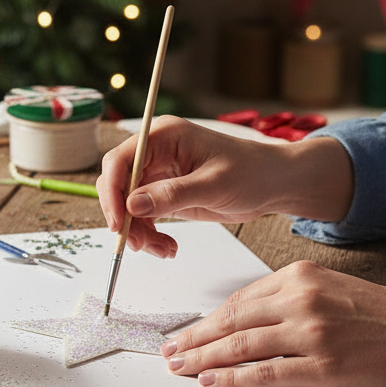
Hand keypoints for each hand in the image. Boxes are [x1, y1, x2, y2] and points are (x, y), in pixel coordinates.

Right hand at [96, 117, 353, 258]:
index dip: (111, 191)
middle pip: (118, 185)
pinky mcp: (164, 194)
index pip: (120, 161)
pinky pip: (143, 217)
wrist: (274, 184)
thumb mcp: (214, 184)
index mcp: (163, 136)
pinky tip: (168, 247)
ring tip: (163, 250)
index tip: (118, 222)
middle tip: (136, 244)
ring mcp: (158, 174)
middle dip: (124, 218)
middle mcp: (155, 153)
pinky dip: (150, 235)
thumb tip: (132, 204)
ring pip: (128, 206)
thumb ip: (172, 194)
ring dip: (139, 232)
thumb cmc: (252, 172)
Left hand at [163, 260, 385, 386]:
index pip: (237, 302)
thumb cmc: (377, 313)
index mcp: (298, 277)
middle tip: (168, 353)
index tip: (182, 332)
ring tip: (181, 369)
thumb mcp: (326, 287)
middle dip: (193, 339)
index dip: (205, 320)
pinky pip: (265, 373)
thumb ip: (282, 298)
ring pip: (240, 346)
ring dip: (203, 359)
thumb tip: (236, 319)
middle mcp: (300, 301)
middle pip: (230, 322)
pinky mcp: (322, 368)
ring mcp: (311, 334)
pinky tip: (213, 382)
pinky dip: (233, 379)